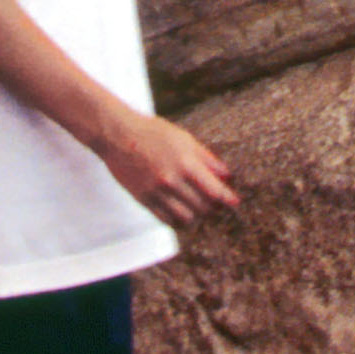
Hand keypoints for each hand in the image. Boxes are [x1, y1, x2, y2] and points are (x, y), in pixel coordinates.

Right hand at [112, 105, 241, 216]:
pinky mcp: (144, 200)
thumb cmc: (153, 133)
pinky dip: (178, 219)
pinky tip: (182, 211)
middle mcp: (172, 180)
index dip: (227, 199)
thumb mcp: (184, 139)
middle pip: (203, 207)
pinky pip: (167, 220)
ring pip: (186, 218)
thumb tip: (227, 175)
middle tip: (218, 204)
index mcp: (185, 163)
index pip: (214, 191)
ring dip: (196, 215)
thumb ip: (207, 158)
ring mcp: (157, 192)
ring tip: (199, 207)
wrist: (119, 136)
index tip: (235, 203)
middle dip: (214, 207)